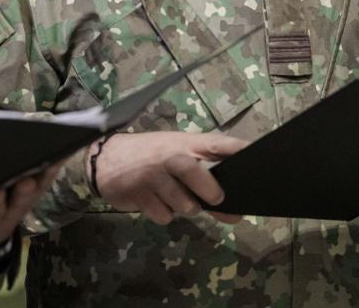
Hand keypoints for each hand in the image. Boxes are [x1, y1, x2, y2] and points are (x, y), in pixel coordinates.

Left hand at [0, 164, 59, 257]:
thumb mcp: (14, 200)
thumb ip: (29, 178)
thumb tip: (50, 154)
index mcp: (22, 204)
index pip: (39, 189)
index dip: (47, 178)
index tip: (54, 164)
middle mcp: (9, 216)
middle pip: (19, 204)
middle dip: (24, 194)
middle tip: (27, 182)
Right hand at [92, 131, 246, 224]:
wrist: (105, 159)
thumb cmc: (149, 155)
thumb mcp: (174, 151)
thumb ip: (201, 172)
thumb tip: (230, 200)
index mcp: (184, 143)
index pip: (215, 143)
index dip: (235, 149)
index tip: (254, 154)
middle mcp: (169, 157)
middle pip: (195, 171)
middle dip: (209, 189)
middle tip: (218, 200)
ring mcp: (152, 176)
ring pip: (181, 203)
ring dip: (186, 208)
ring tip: (177, 199)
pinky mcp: (138, 194)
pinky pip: (163, 215)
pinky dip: (165, 215)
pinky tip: (155, 202)